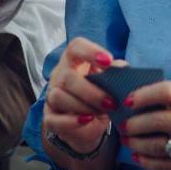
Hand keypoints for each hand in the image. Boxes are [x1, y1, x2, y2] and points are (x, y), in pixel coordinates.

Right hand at [42, 36, 120, 155]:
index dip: (90, 51)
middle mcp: (59, 75)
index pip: (75, 47)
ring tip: (102, 113)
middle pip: (67, 77)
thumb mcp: (109, 82)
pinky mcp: (49, 117)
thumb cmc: (99, 93)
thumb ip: (115, 73)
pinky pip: (53, 119)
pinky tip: (87, 120)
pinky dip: (71, 122)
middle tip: (111, 103)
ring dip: (83, 107)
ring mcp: (51, 96)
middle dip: (91, 92)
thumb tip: (120, 68)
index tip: (108, 61)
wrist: (90, 120)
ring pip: (58, 97)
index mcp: (73, 60)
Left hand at [121, 81, 170, 169]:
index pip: (166, 92)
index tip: (128, 100)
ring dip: (136, 143)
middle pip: (156, 121)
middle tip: (123, 124)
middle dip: (133, 124)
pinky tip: (139, 156)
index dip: (143, 95)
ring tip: (128, 140)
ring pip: (156, 145)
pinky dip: (147, 161)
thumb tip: (144, 97)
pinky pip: (164, 165)